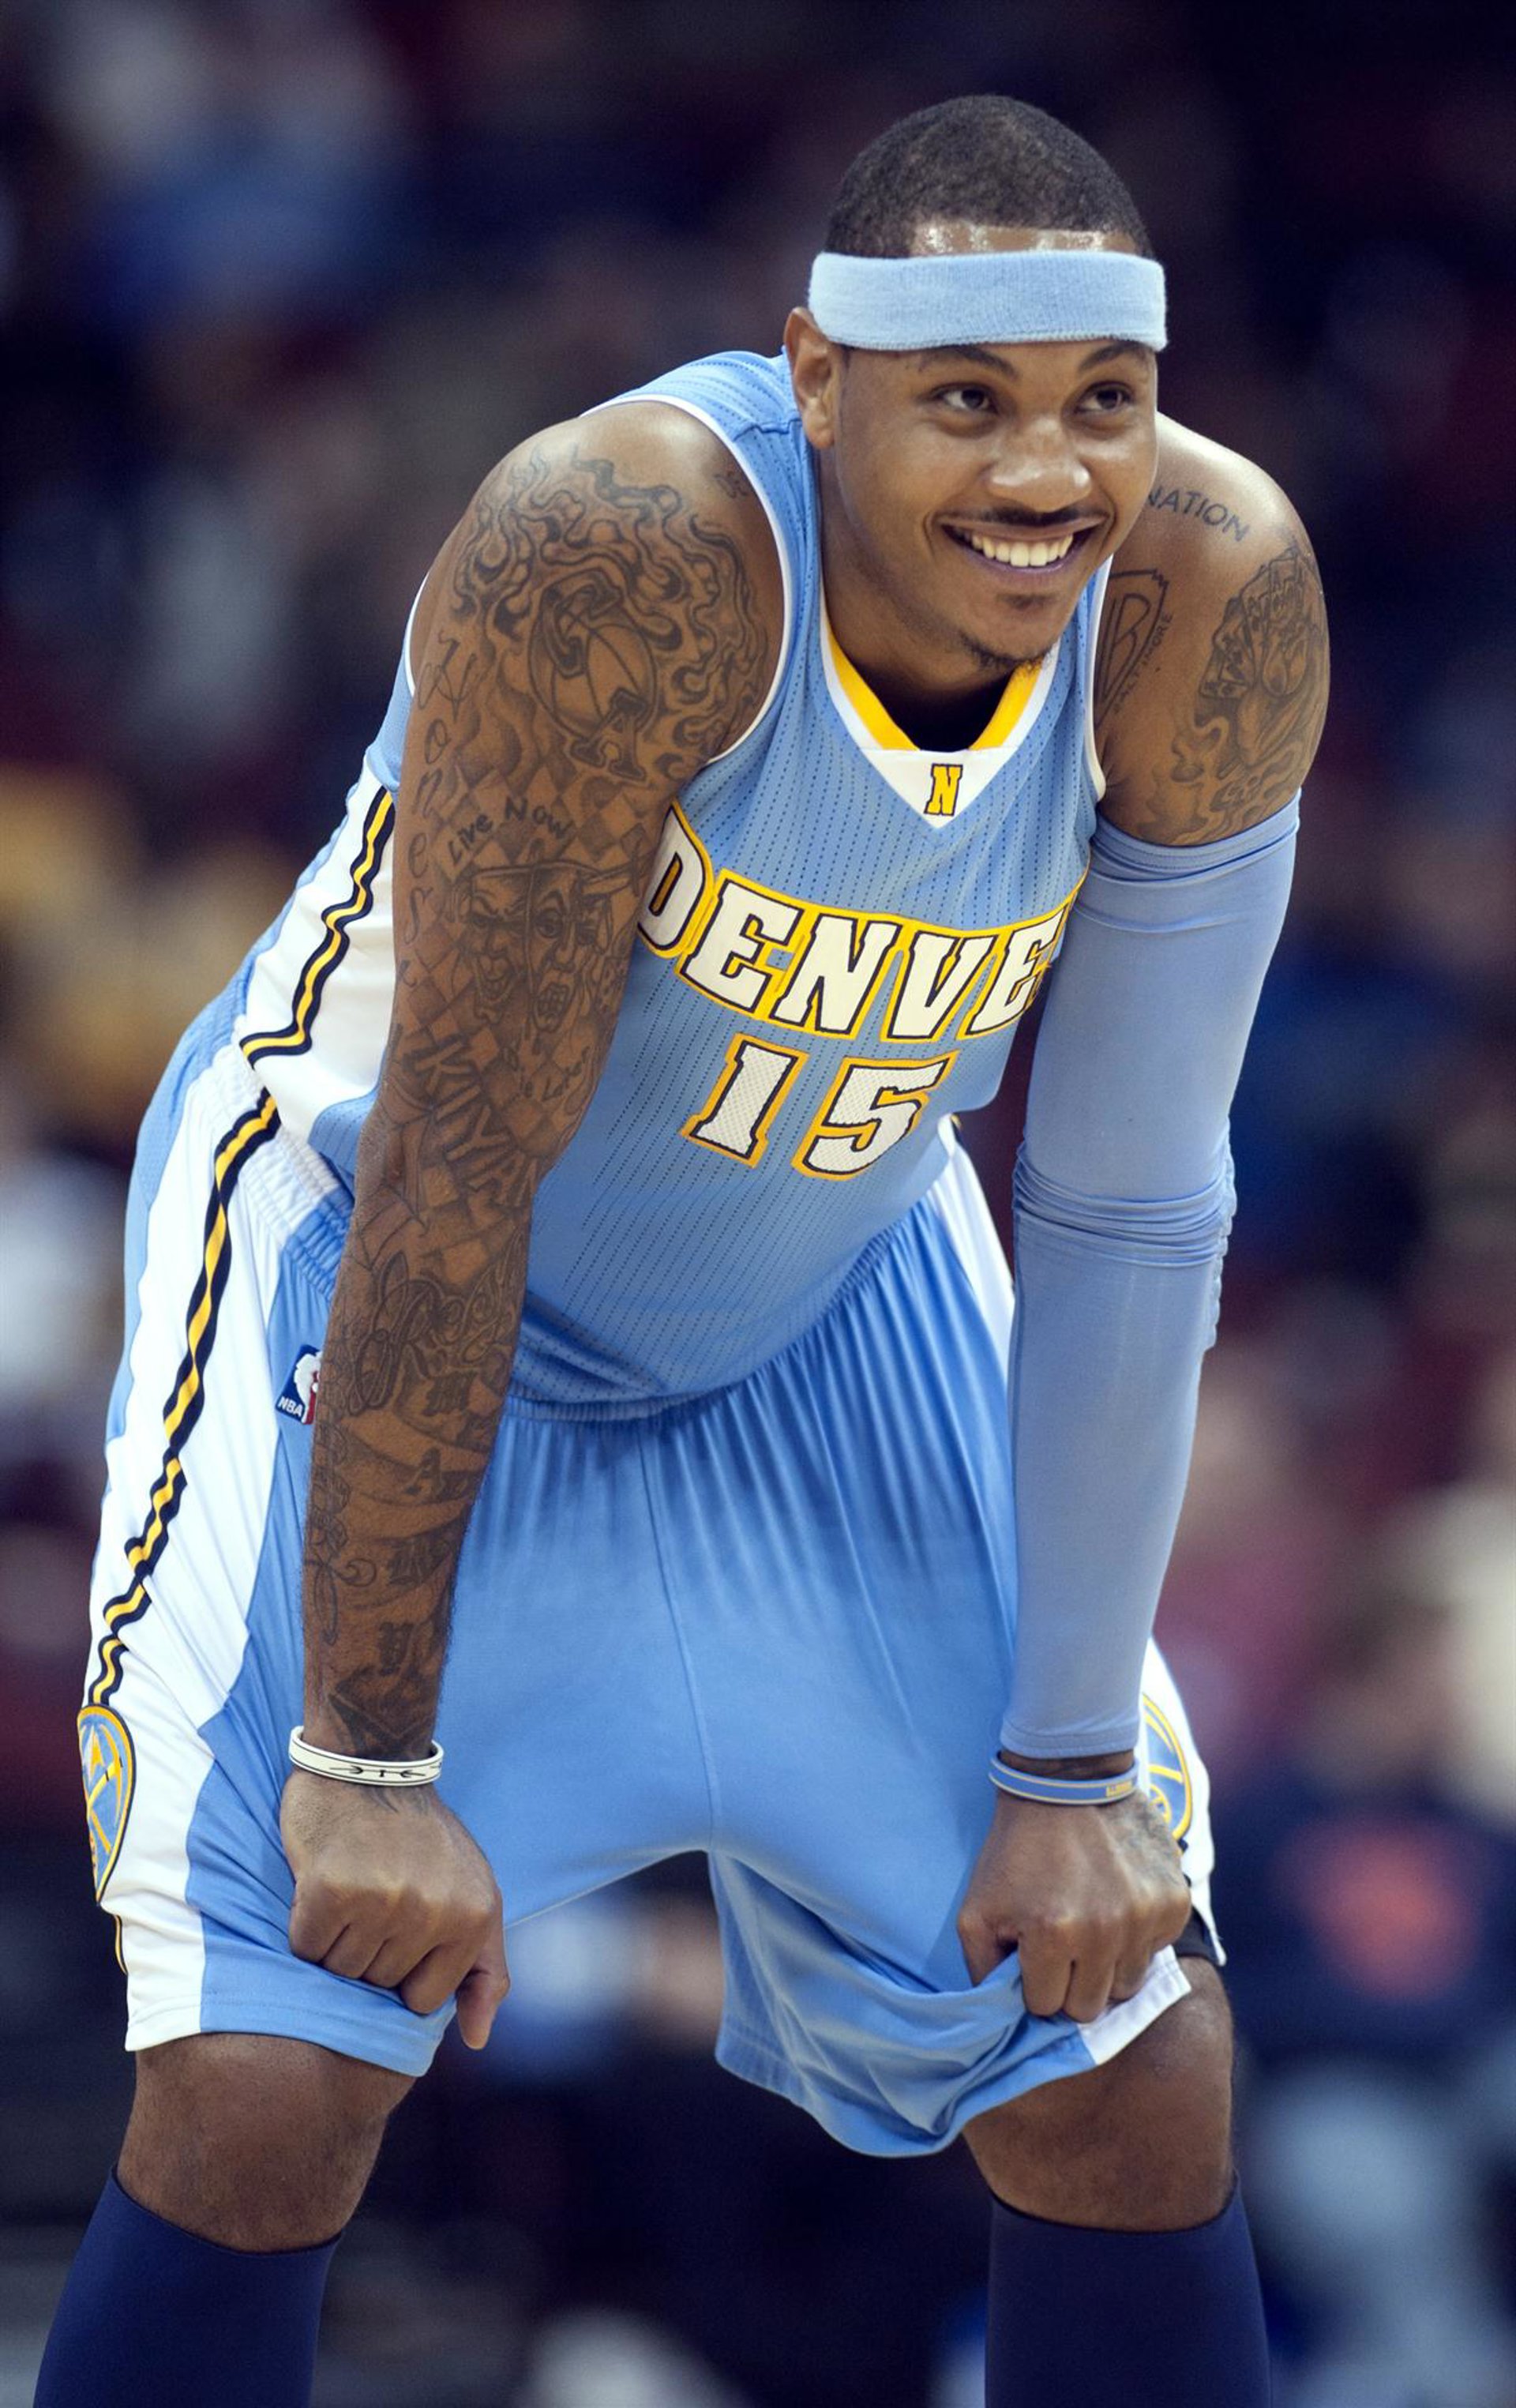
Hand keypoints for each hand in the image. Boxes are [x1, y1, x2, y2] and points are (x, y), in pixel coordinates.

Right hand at [280, 1771, 509, 2048]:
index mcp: (475, 1918)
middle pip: (376, 1985)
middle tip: (373, 1895)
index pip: (419, 2001)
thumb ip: (484, 1969)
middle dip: (367, 1951)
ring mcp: (384, 1901)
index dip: (400, 1972)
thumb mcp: (475, 1896)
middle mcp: (433, 1913)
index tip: (399, 1928)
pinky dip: (305, 1926)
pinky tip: (322, 1884)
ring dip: (334, 1940)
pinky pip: (305, 1947)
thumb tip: (479, 2040)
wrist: (372, 1764)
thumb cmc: (424, 1840)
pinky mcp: (331, 1890)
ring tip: (351, 1888)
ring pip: (338, 1972)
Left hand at [957, 1784, 1189, 2023]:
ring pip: (1126, 1985)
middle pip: (1090, 2006)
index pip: (1046, 2007)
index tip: (1032, 1954)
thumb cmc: (1015, 1850)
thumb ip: (984, 1971)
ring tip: (1089, 1923)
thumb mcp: (977, 1909)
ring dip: (1105, 1965)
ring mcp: (1144, 1916)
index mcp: (1051, 1934)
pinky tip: (1116, 1902)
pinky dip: (1136, 1937)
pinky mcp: (1174, 1901)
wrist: (1068, 1781)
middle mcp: (1104, 1932)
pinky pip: (1156, 1951)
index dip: (1035, 1984)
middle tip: (1061, 1945)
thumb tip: (1005, 2018)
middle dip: (1070, 1983)